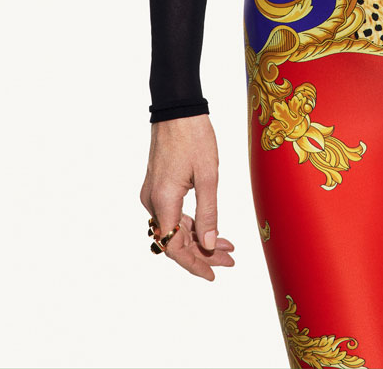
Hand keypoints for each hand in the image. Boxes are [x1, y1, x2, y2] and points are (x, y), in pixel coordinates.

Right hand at [140, 115, 236, 280]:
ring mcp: (153, 193)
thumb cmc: (194, 136)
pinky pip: (172, 213)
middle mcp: (153, 200)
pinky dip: (190, 223)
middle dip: (203, 253)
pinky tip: (210, 227)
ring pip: (174, 227)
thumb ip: (208, 212)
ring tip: (227, 246)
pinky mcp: (158, 185)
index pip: (175, 246)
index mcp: (164, 200)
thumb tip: (210, 243)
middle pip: (175, 239)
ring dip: (199, 238)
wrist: (176, 108)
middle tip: (229, 260)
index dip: (194, 264)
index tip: (213, 274)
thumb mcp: (208, 175)